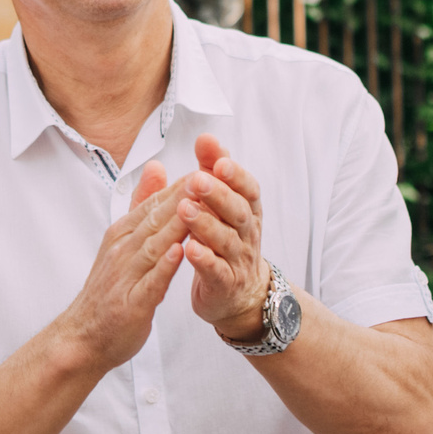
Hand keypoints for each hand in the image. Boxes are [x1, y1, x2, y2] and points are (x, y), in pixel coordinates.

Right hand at [49, 162, 192, 373]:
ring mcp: (125, 277)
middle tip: (209, 177)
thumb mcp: (122, 240)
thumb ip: (141, 205)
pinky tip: (179, 252)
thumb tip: (156, 167)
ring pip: (154, 246)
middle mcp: (122, 251)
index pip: (154, 204)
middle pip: (156, 219)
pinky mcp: (130, 304)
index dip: (181, 186)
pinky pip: (149, 282)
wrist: (83, 337)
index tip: (207, 168)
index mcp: (122, 234)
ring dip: (177, 226)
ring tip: (199, 206)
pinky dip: (163, 266)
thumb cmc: (108, 289)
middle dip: (183, 198)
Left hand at [180, 134, 271, 340]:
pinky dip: (204, 260)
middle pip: (238, 211)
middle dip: (219, 194)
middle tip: (197, 179)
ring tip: (185, 209)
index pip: (247, 188)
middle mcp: (247, 233)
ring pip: (226, 240)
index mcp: (246, 210)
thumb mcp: (221, 204)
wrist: (237, 295)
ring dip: (206, 224)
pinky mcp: (225, 284)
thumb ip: (212, 171)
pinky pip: (217, 271)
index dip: (235, 174)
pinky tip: (189, 248)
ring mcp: (238, 260)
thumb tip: (206, 138)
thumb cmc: (224, 241)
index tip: (218, 159)